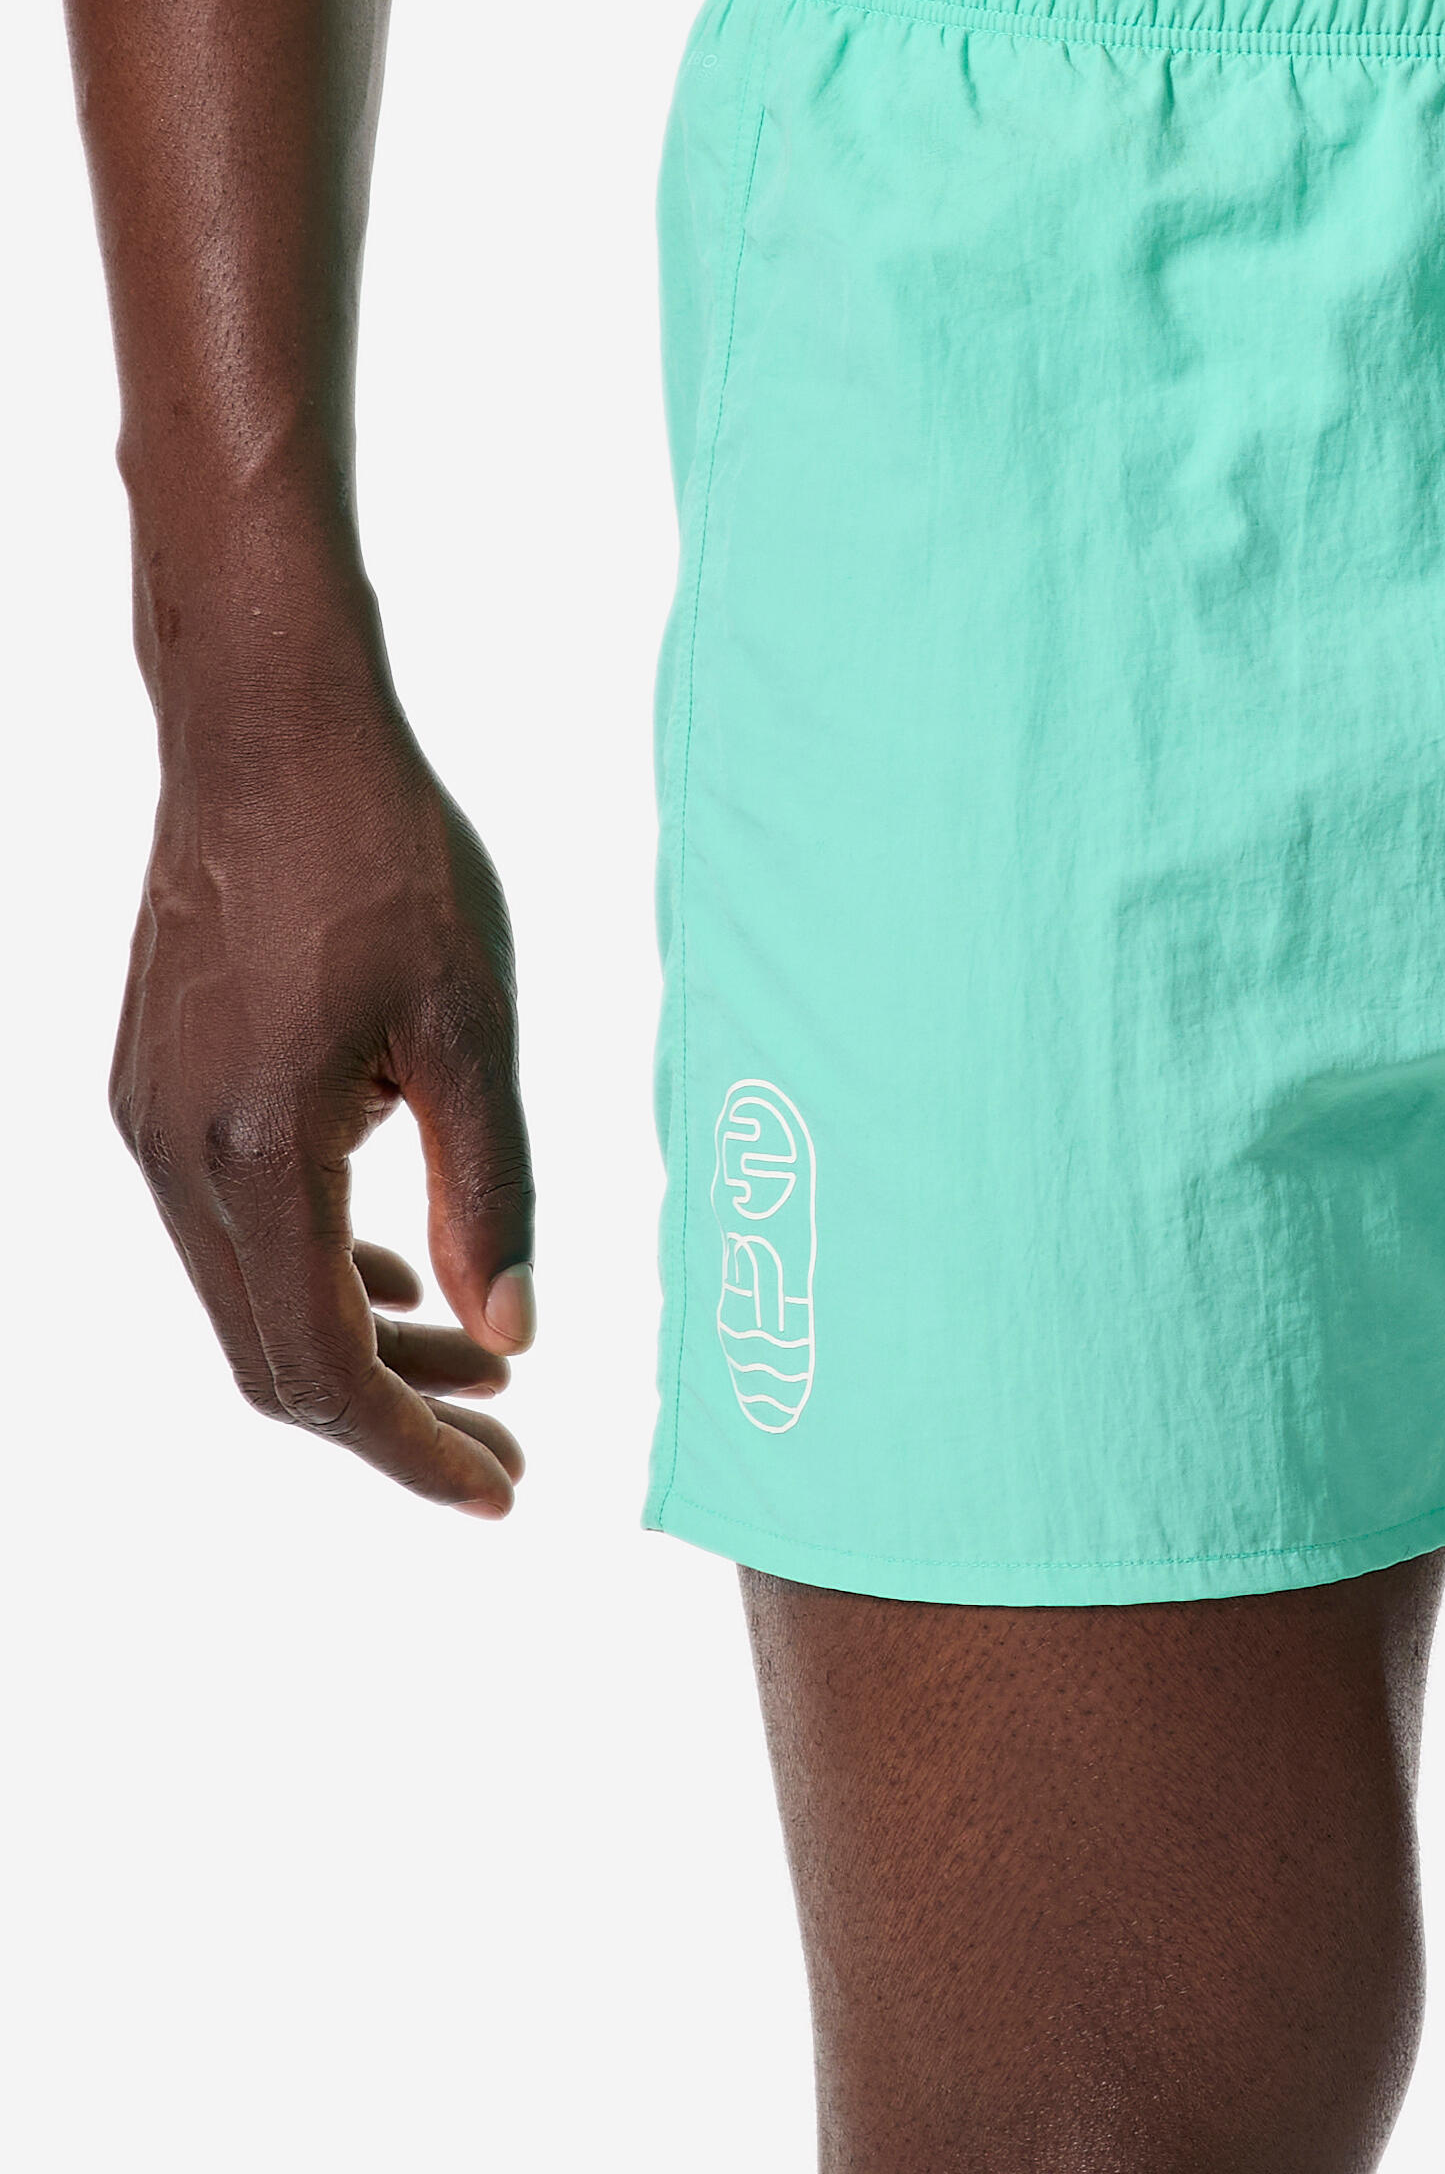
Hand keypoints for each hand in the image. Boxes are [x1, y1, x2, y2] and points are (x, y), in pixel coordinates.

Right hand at [111, 681, 536, 1510]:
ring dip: (360, 1343)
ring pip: (247, 1293)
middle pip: (272, 1355)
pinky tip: (400, 1276)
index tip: (501, 1492)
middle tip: (510, 1443)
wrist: (267, 732)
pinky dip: (315, 1267)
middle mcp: (174, 1157)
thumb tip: (517, 1333)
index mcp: (258, 1154)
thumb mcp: (473, 1029)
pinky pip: (229, 1226)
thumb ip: (491, 1192)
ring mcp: (148, 1123)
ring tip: (484, 1364)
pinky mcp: (153, 1086)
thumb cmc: (388, 859)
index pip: (323, 1367)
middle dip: (393, 1417)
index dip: (411, 1449)